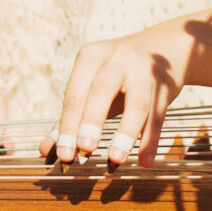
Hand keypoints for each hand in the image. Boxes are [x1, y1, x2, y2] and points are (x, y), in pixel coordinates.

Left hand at [48, 27, 190, 168]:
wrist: (165, 48)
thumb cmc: (117, 74)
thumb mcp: (91, 86)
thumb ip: (69, 118)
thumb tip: (45, 152)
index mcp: (91, 56)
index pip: (75, 93)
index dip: (68, 125)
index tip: (64, 154)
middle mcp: (117, 58)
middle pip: (101, 91)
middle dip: (91, 121)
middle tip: (84, 150)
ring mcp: (144, 69)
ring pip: (136, 103)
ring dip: (125, 133)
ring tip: (116, 160)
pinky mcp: (166, 84)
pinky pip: (158, 115)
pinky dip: (150, 140)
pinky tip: (144, 162)